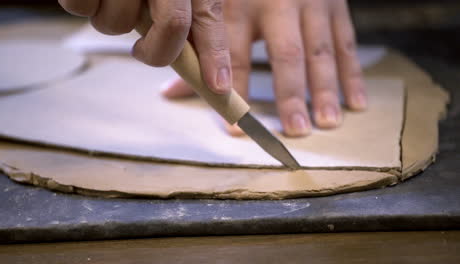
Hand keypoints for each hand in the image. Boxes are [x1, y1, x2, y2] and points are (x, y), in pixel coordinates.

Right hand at [58, 0, 232, 94]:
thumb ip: (185, 10)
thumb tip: (191, 59)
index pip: (208, 20)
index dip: (214, 57)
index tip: (218, 87)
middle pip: (166, 33)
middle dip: (153, 52)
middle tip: (143, 50)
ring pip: (115, 25)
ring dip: (111, 17)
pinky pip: (79, 8)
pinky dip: (81, 2)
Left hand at [164, 0, 366, 136]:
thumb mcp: (217, 8)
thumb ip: (198, 50)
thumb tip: (171, 93)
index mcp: (238, 6)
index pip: (234, 56)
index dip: (235, 93)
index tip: (235, 128)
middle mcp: (275, 3)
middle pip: (284, 55)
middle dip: (289, 95)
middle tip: (295, 130)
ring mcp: (309, 2)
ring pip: (319, 50)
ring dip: (324, 89)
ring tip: (326, 123)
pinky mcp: (335, 3)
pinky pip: (345, 41)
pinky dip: (352, 74)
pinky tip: (355, 103)